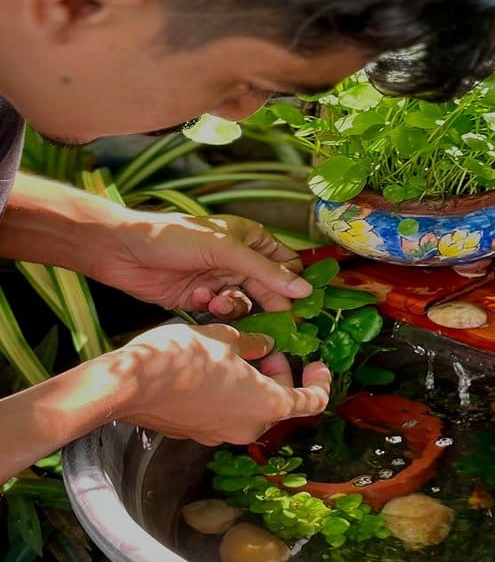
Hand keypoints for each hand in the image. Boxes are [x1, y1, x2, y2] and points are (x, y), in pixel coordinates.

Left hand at [91, 212, 312, 316]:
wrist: (123, 251)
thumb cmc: (173, 237)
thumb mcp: (226, 250)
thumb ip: (265, 272)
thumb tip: (303, 290)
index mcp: (251, 240)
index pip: (287, 264)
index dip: (296, 284)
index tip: (303, 306)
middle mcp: (239, 260)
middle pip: (269, 289)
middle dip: (268, 304)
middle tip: (275, 324)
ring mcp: (221, 280)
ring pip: (246, 304)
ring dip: (234, 306)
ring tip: (217, 302)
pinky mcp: (202, 298)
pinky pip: (222, 312)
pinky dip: (213, 308)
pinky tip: (198, 298)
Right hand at [111, 323, 330, 444]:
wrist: (129, 384)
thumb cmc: (182, 358)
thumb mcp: (226, 338)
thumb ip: (252, 344)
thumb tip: (263, 346)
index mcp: (267, 406)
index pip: (312, 402)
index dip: (320, 382)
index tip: (317, 364)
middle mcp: (247, 427)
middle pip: (280, 404)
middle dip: (279, 374)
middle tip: (265, 347)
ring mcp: (219, 434)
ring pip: (251, 409)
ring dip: (253, 382)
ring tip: (236, 352)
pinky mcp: (196, 433)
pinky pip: (225, 413)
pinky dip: (230, 393)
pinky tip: (213, 367)